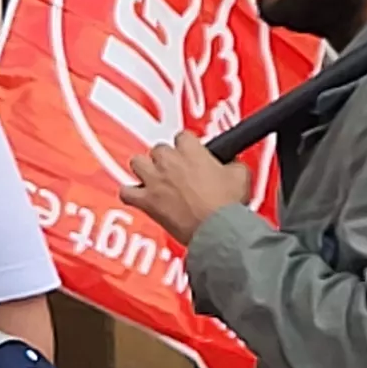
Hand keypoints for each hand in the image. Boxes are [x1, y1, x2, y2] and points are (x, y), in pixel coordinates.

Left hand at [118, 138, 243, 241]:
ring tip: (153, 177)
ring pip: (137, 162)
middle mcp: (168, 161)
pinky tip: (136, 196)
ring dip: (145, 169)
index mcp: (191, 151)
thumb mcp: (240, 176)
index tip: (190, 154)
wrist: (217, 230)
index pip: (182, 137)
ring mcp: (154, 180)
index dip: (187, 146)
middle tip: (176, 171)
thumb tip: (232, 164)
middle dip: (166, 158)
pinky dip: (129, 194)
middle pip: (159, 149)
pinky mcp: (146, 201)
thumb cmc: (226, 206)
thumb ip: (232, 164)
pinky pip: (126, 192)